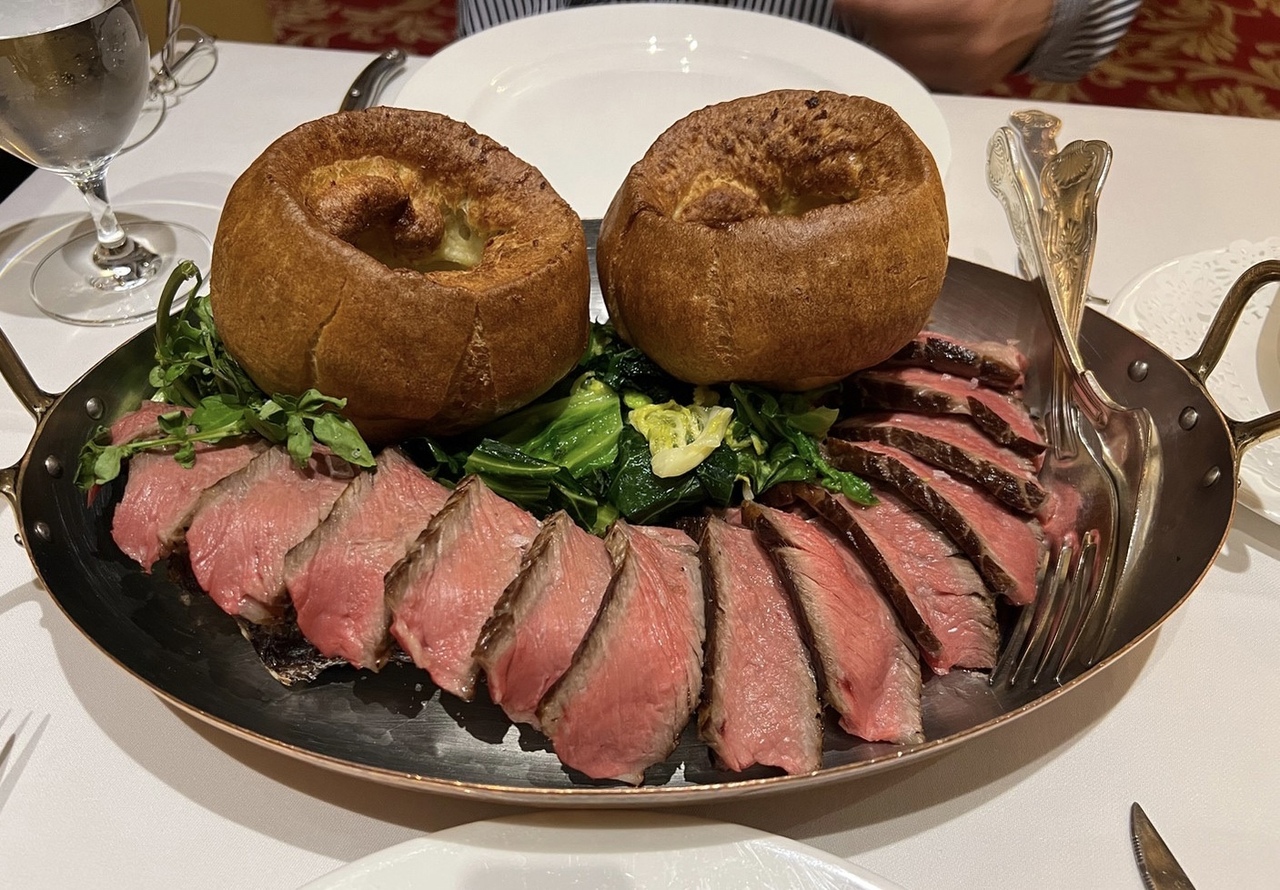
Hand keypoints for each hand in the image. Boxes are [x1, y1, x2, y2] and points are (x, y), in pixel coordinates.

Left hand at [833, 0, 1053, 93]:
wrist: (1049, 13)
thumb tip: (876, 3)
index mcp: (962, 12)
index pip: (889, 14)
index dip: (859, 6)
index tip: (844, 1)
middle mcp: (963, 47)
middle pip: (889, 41)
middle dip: (870, 22)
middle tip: (865, 8)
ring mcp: (965, 72)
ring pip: (900, 62)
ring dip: (886, 42)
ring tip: (889, 22)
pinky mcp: (967, 84)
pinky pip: (921, 73)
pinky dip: (909, 57)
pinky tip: (913, 39)